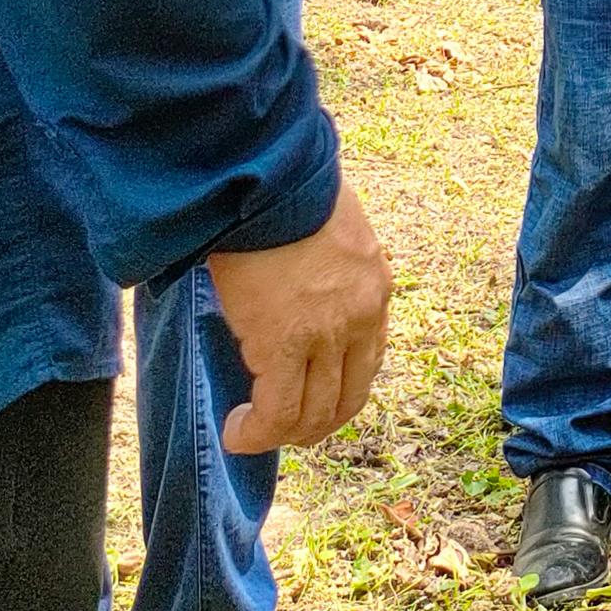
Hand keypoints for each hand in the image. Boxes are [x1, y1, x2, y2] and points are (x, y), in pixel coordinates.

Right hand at [205, 177, 392, 452]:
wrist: (266, 175)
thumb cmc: (286, 188)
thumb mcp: (330, 227)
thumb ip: (325, 265)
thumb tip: (297, 285)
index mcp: (375, 288)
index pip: (368, 361)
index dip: (338, 389)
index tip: (309, 395)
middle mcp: (360, 318)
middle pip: (346, 399)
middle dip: (314, 424)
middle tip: (281, 428)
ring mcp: (326, 335)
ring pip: (312, 415)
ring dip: (281, 435)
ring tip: (249, 431)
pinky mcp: (284, 343)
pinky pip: (276, 413)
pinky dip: (256, 433)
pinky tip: (235, 432)